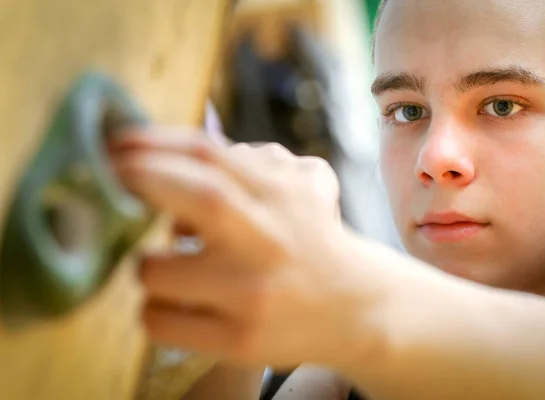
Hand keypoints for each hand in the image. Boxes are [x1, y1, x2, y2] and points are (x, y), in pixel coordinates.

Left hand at [111, 130, 380, 369]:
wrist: (355, 307)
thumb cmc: (315, 237)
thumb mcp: (304, 183)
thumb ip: (255, 159)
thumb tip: (180, 154)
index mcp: (283, 194)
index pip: (210, 156)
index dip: (152, 144)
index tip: (115, 144)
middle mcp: (269, 241)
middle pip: (198, 198)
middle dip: (139, 180)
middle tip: (110, 180)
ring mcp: (252, 293)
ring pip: (157, 271)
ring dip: (144, 261)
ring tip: (164, 263)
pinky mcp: (238, 340)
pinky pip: (160, 321)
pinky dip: (153, 306)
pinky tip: (176, 301)